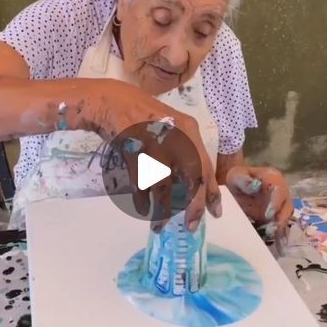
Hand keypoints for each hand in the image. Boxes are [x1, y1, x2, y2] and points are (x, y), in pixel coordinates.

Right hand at [93, 79, 220, 231]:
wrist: (112, 100)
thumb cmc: (141, 117)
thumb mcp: (170, 128)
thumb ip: (183, 152)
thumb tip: (192, 187)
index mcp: (189, 130)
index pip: (206, 166)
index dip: (212, 192)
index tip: (215, 212)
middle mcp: (176, 135)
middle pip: (192, 176)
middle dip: (193, 205)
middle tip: (190, 225)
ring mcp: (154, 141)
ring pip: (165, 184)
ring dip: (163, 208)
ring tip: (159, 224)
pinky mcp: (133, 148)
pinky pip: (141, 182)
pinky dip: (142, 199)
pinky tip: (142, 209)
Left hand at [225, 165, 292, 254]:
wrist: (236, 188)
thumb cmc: (237, 179)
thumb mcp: (237, 175)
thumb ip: (244, 179)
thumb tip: (254, 185)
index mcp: (274, 179)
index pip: (279, 190)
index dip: (275, 203)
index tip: (268, 214)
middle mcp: (281, 194)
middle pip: (286, 208)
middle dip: (280, 221)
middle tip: (271, 231)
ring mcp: (280, 208)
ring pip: (285, 221)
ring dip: (281, 232)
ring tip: (278, 246)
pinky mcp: (275, 220)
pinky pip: (280, 230)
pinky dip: (279, 240)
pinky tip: (278, 251)